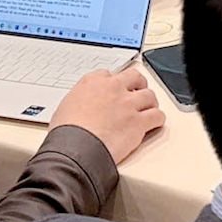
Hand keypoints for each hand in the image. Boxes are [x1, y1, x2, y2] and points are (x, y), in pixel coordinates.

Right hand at [49, 65, 163, 163]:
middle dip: (138, 85)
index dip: (114, 83)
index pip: (109, 74)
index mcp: (93, 81)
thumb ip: (79, 100)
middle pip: (135, 77)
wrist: (74, 148)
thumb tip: (81, 107)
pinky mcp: (138, 121)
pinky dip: (157, 119)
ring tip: (148, 110)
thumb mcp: (65, 107)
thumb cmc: (66, 132)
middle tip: (138, 93)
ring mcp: (128, 104)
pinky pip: (157, 116)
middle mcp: (113, 88)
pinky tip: (154, 124)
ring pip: (149, 95)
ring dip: (150, 103)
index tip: (115, 90)